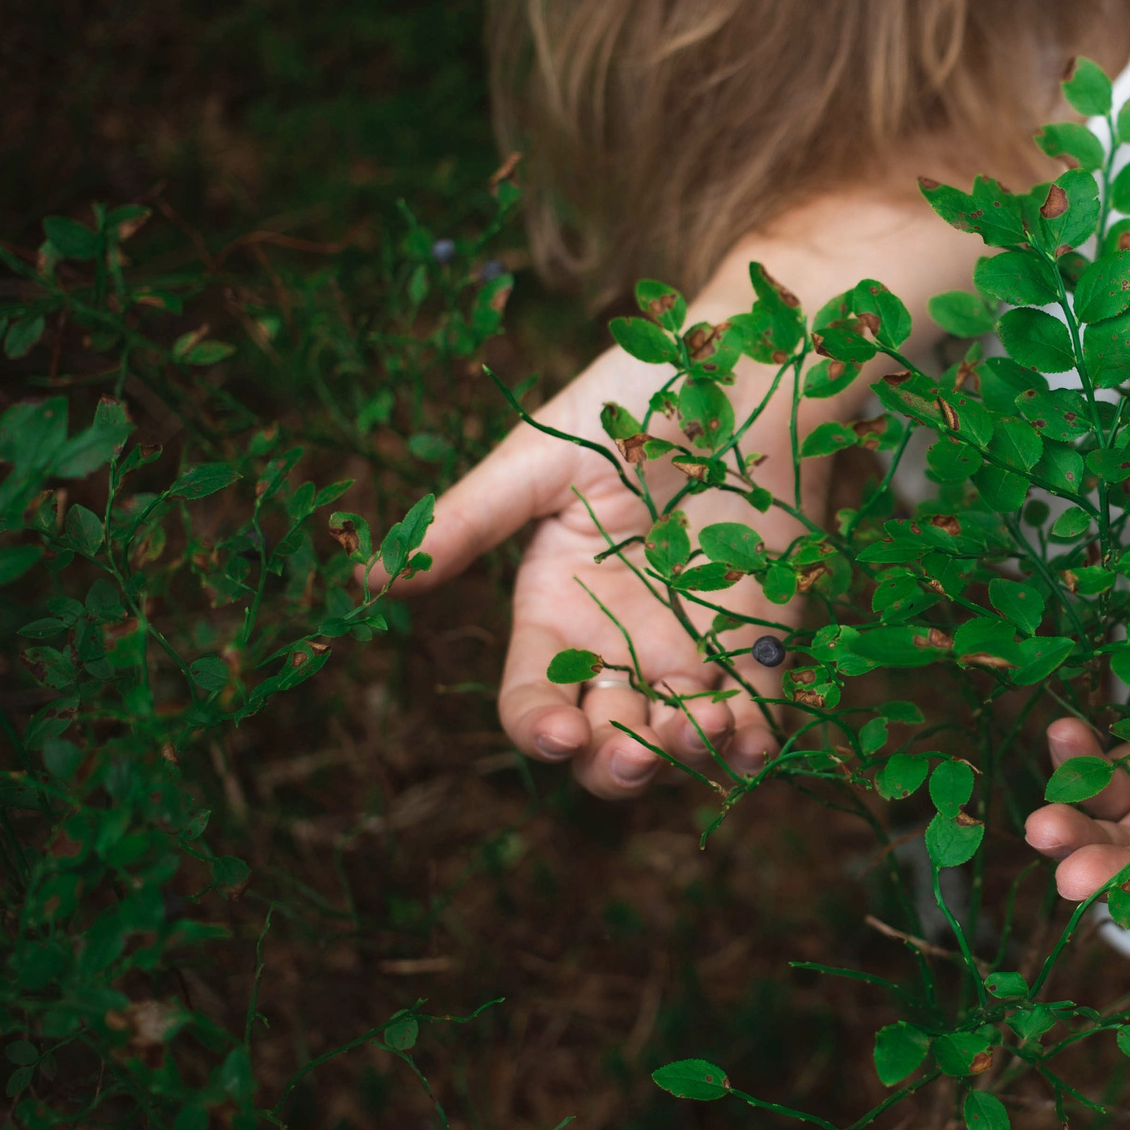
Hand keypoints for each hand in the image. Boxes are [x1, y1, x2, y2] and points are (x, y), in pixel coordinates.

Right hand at [380, 343, 800, 796]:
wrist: (743, 364)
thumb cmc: (635, 399)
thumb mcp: (542, 458)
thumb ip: (468, 523)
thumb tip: (366, 578)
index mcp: (557, 609)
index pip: (532, 698)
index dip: (537, 728)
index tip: (560, 734)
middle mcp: (620, 642)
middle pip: (604, 745)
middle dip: (616, 765)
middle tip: (635, 748)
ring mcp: (694, 644)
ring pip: (679, 743)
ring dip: (687, 755)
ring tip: (705, 724)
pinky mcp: (763, 635)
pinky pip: (758, 712)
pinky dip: (755, 738)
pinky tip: (752, 731)